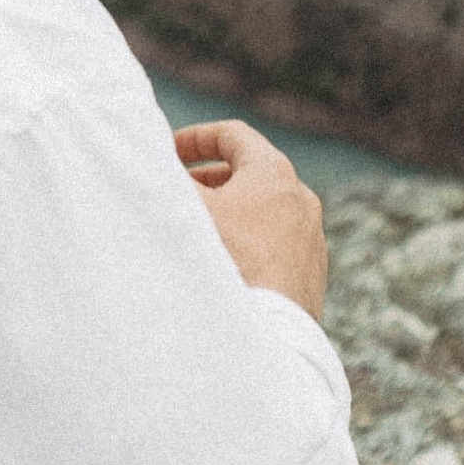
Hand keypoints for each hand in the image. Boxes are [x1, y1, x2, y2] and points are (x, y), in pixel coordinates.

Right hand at [176, 118, 328, 322]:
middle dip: (209, 176)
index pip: (232, 134)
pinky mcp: (312, 270)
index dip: (194, 137)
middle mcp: (301, 198)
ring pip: (264, 209)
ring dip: (229, 210)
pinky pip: (276, 241)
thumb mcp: (189, 208)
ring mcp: (311, 236)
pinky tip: (225, 262)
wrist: (270, 330)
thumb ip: (169, 176)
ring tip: (199, 228)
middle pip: (250, 170)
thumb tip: (151, 160)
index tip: (168, 152)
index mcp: (274, 171)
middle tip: (180, 188)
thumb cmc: (229, 259)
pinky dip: (249, 239)